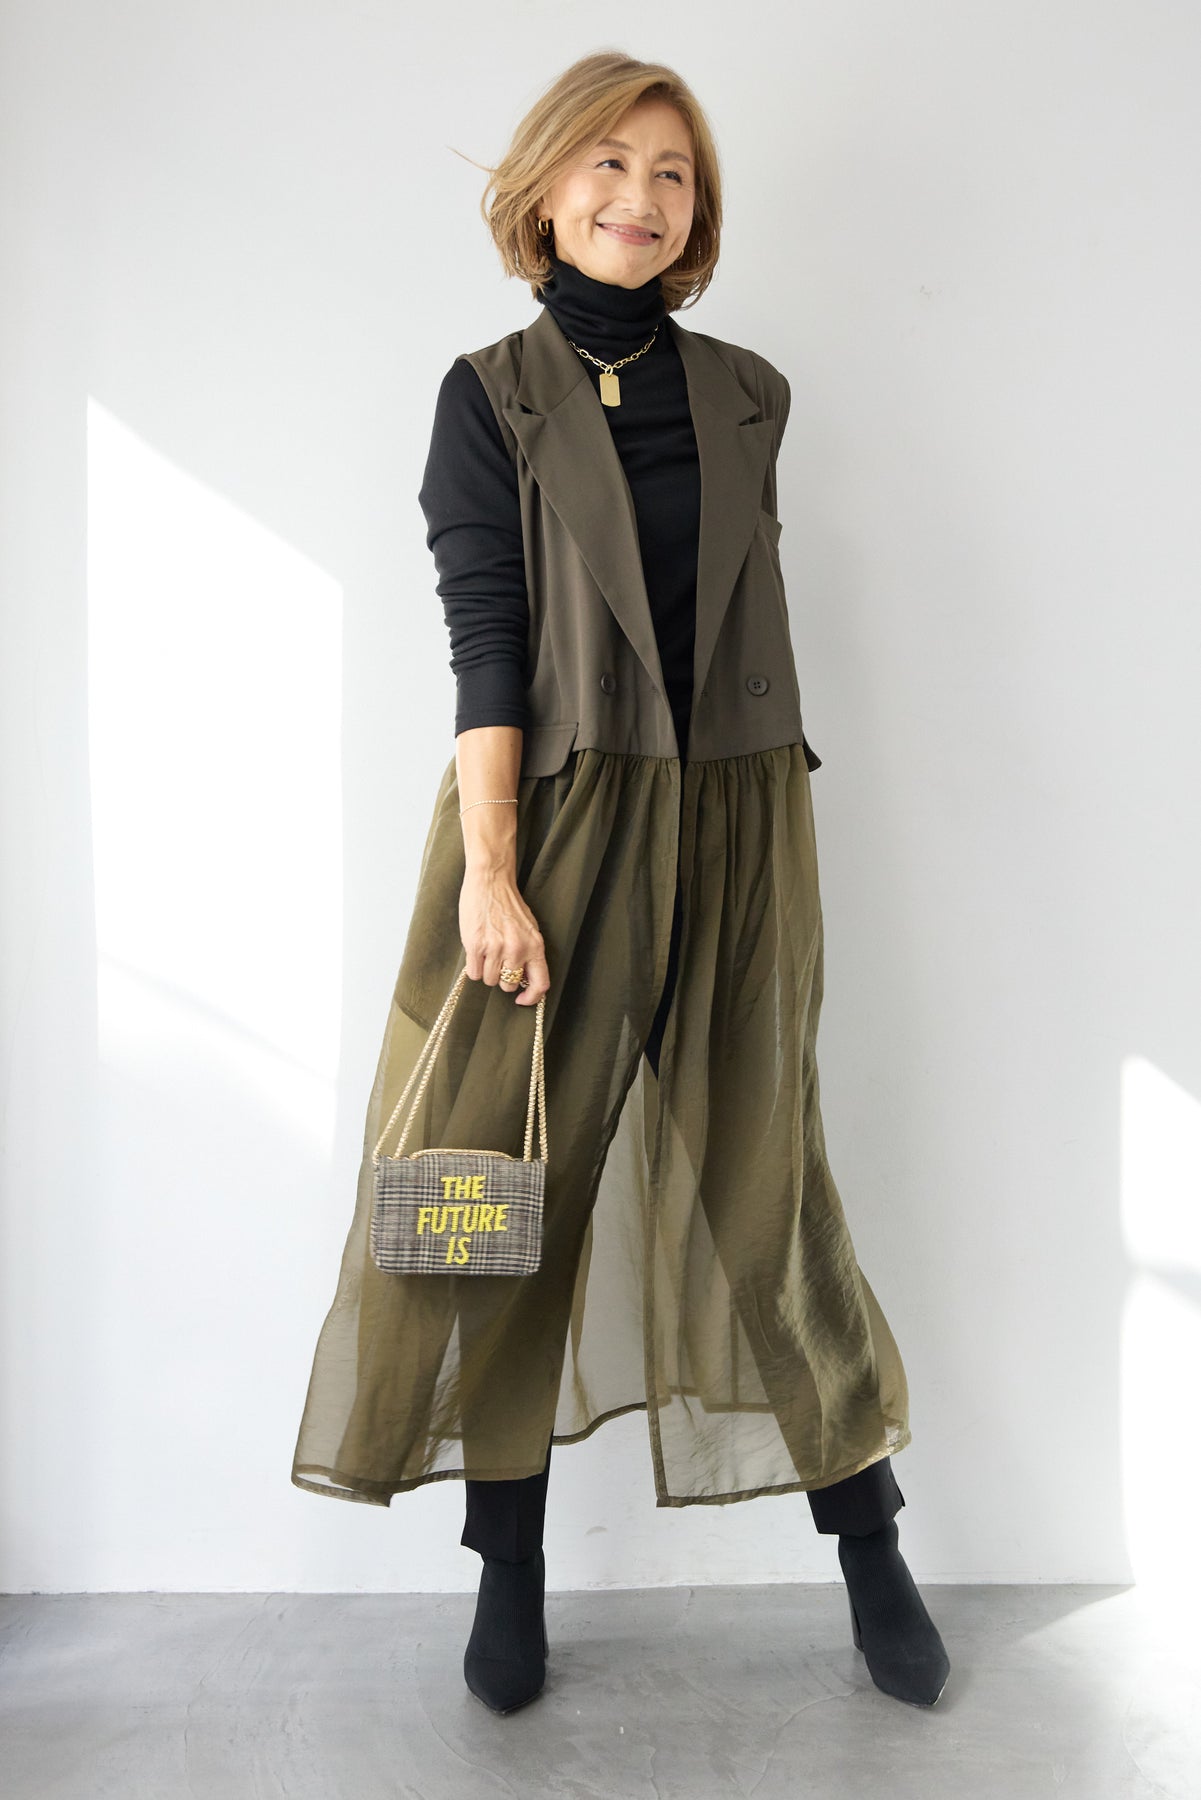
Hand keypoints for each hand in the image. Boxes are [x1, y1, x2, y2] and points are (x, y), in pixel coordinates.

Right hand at [458, 866, 549, 1004]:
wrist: (491, 881)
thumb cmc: (509, 904)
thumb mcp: (529, 929)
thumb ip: (530, 953)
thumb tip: (526, 979)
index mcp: (535, 946)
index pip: (541, 984)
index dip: (531, 998)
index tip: (522, 1000)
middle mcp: (518, 949)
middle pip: (508, 985)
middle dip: (502, 977)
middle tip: (498, 960)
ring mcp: (496, 948)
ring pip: (489, 980)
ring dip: (486, 970)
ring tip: (486, 951)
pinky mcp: (476, 945)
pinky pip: (474, 973)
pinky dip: (473, 966)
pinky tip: (476, 950)